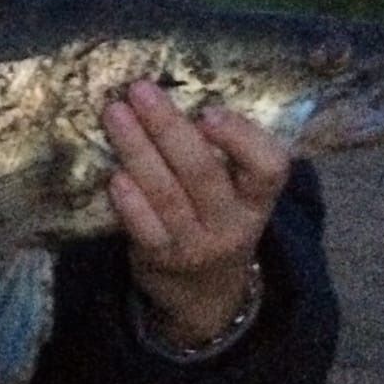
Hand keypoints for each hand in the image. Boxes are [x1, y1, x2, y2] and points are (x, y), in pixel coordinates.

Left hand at [104, 82, 289, 349]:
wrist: (207, 295)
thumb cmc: (216, 220)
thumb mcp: (236, 194)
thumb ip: (220, 152)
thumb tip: (173, 89)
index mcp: (258, 198)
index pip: (269, 168)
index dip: (242, 139)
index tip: (209, 112)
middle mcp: (233, 223)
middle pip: (203, 173)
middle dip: (168, 127)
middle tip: (140, 90)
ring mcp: (196, 245)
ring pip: (167, 195)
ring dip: (138, 150)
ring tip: (115, 114)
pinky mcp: (161, 260)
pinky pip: (145, 229)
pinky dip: (129, 202)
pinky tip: (114, 175)